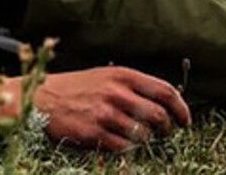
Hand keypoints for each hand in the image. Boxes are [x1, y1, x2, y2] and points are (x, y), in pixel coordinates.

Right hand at [0, 67, 190, 151]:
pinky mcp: (94, 133)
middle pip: (159, 115)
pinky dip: (126, 150)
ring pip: (143, 135)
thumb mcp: (104, 76)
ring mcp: (105, 114)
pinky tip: (118, 144)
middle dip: (167, 129)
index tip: (185, 121)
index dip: (181, 108)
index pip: (165, 91)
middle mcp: (117, 92)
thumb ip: (131, 86)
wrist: (39, 98)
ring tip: (137, 138)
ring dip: (145, 141)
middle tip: (165, 134)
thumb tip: (163, 104)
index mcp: (122, 75)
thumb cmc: (74, 88)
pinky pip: (123, 148)